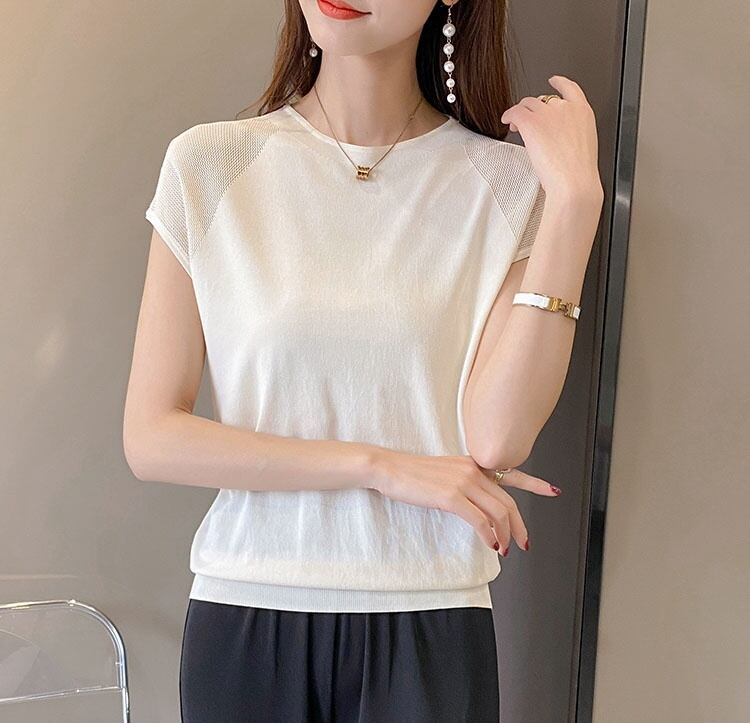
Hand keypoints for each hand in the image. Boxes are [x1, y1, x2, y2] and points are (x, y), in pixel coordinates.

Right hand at [370, 450, 560, 554]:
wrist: (388, 468)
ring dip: (505, 535)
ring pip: (497, 513)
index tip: (553, 491)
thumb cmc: (410, 474)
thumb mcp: (443, 473)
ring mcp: (463, 482)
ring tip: (505, 550)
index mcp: (472, 464)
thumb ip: (464, 483)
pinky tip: (490, 544)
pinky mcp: (451, 496)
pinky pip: (479, 520)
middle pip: (508, 501)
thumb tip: (478, 506)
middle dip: (520, 525)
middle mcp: (472, 470)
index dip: (535, 483)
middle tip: (525, 543)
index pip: (511, 473)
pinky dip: (489, 535)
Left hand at [501, 74, 602, 201]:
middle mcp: (565, 107)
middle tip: (528, 122)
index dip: (559, 82)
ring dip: (520, 113)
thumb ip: (571, 132)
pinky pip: (515, 111)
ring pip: (528, 104)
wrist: (573, 182)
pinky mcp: (531, 122)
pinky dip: (508, 115)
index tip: (554, 80)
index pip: (570, 89)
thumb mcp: (583, 144)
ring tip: (515, 126)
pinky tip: (506, 121)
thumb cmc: (578, 173)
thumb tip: (558, 136)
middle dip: (535, 109)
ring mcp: (548, 113)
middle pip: (544, 99)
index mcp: (582, 111)